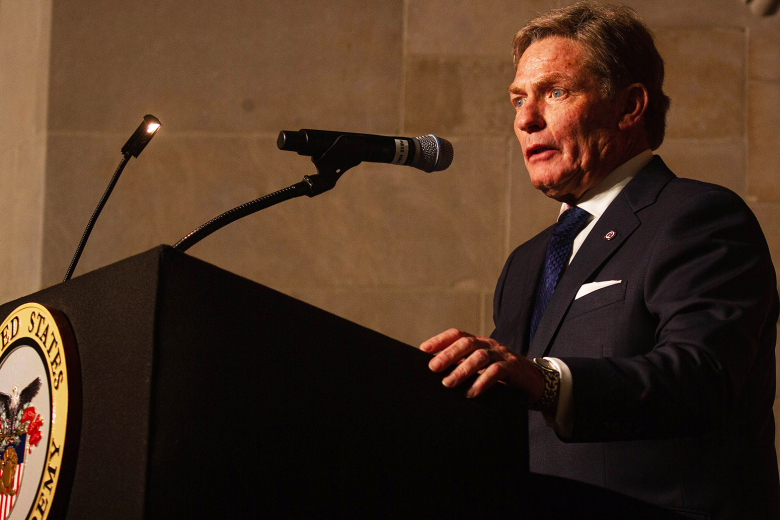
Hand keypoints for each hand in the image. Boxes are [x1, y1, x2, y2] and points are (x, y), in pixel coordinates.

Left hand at [420, 328, 544, 402]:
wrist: (534, 381)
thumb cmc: (502, 375)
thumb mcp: (481, 367)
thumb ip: (463, 365)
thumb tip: (437, 372)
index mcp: (479, 342)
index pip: (458, 334)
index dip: (440, 340)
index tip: (423, 349)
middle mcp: (489, 345)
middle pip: (467, 343)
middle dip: (448, 354)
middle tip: (433, 367)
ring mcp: (502, 355)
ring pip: (480, 356)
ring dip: (462, 370)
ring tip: (448, 383)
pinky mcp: (513, 368)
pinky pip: (496, 371)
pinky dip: (482, 381)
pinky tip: (471, 392)